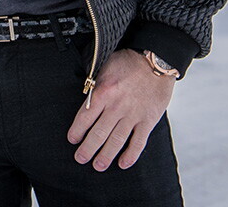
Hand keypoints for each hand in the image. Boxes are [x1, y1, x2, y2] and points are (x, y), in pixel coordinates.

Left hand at [67, 48, 174, 169]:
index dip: (77, 130)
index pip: (85, 116)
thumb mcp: (104, 67)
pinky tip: (123, 163)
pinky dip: (131, 155)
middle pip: (99, 133)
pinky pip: (138, 142)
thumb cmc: (127, 62)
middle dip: (88, 148)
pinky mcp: (148, 121)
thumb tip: (86, 99)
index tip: (72, 140)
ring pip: (116, 141)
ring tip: (98, 166)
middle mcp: (116, 106)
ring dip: (106, 155)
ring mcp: (133, 115)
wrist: (155, 61)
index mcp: (103, 92)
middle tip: (80, 159)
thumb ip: (95, 85)